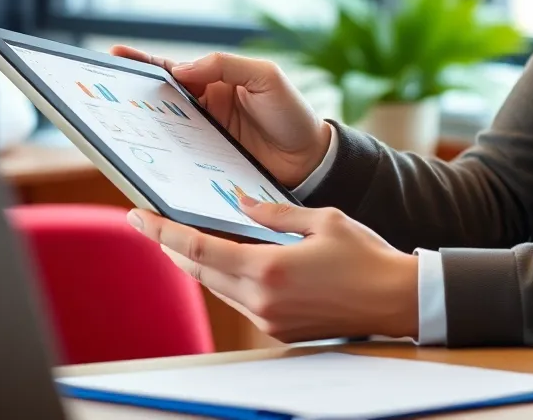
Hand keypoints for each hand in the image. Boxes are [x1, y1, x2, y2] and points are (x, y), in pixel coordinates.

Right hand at [111, 47, 331, 188]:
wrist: (313, 161)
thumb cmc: (292, 113)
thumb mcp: (266, 78)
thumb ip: (227, 66)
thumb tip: (180, 69)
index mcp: (215, 82)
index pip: (172, 70)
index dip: (142, 62)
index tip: (114, 55)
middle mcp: (203, 109)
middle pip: (158, 101)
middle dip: (130, 98)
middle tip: (101, 97)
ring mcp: (202, 138)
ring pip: (162, 131)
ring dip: (139, 131)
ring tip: (113, 130)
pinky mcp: (204, 165)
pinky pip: (175, 160)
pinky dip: (158, 160)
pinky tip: (143, 163)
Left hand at [126, 201, 418, 341]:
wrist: (394, 299)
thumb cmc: (365, 255)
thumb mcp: (322, 219)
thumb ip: (275, 212)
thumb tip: (240, 203)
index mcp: (268, 268)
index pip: (198, 249)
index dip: (162, 232)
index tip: (137, 216)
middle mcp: (260, 299)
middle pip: (199, 271)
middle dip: (172, 246)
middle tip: (153, 221)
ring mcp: (268, 319)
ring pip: (216, 286)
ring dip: (199, 262)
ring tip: (186, 234)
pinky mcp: (278, 328)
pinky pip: (239, 298)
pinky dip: (225, 275)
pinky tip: (228, 256)